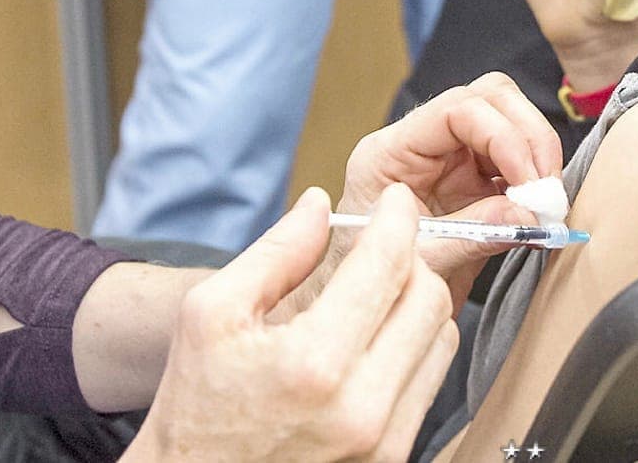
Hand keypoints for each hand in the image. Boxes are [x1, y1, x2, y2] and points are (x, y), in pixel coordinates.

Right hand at [127, 186, 457, 462]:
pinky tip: (375, 339)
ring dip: (416, 303)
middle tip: (378, 248)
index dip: (397, 218)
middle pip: (431, 299)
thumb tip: (321, 206)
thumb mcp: (211, 314)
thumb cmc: (196, 410)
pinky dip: (413, 347)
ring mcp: (383, 441)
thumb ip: (276, 253)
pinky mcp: (393, 459)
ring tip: (374, 295)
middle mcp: (361, 408)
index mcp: (313, 364)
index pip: (388, 265)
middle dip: (410, 258)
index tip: (395, 201)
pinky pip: (430, 382)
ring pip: (442, 338)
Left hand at [338, 73, 563, 306]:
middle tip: (545, 191)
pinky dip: (537, 179)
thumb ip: (472, 234)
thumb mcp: (421, 264)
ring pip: (510, 119)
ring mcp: (451, 157)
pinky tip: (539, 211)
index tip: (529, 181)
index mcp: (390, 152)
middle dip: (528, 138)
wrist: (374, 312)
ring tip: (545, 204)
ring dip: (538, 156)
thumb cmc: (378, 286)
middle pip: (489, 99)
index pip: (455, 110)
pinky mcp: (476, 178)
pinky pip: (519, 159)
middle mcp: (422, 143)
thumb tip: (527, 214)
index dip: (503, 137)